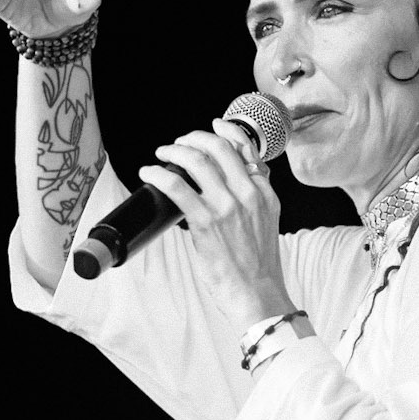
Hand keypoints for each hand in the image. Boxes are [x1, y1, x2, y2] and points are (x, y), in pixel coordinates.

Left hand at [139, 122, 293, 332]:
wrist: (258, 293)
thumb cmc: (259, 265)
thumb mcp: (268, 221)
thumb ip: (257, 197)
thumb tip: (245, 178)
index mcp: (264, 193)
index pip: (245, 148)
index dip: (225, 131)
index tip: (212, 126)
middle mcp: (248, 194)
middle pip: (218, 147)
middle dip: (192, 138)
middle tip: (178, 144)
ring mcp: (227, 206)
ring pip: (196, 160)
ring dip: (172, 151)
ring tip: (162, 155)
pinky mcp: (206, 222)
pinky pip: (177, 186)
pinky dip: (159, 175)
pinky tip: (149, 173)